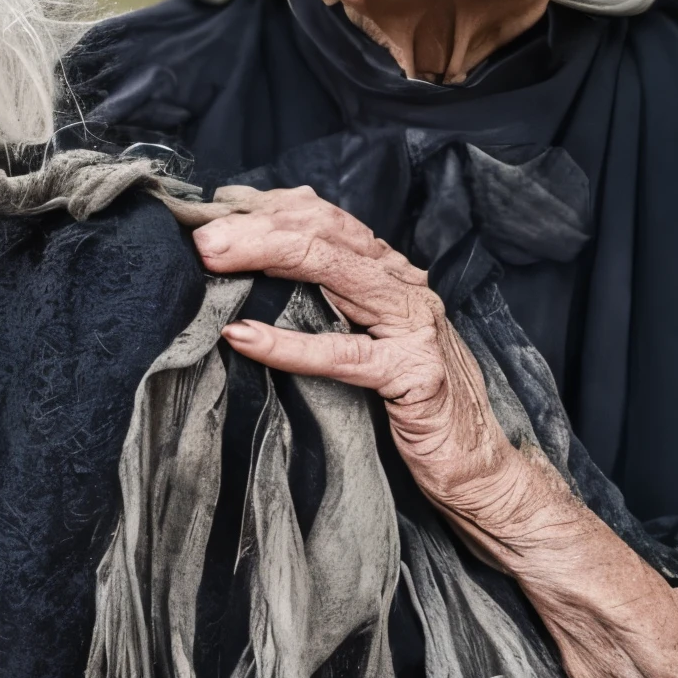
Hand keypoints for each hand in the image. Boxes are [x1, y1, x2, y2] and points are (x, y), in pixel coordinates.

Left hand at [187, 185, 529, 529]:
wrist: (478, 467)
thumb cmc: (407, 405)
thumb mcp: (360, 339)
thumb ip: (320, 303)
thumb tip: (248, 277)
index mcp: (390, 272)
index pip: (324, 217)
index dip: (266, 210)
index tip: (212, 215)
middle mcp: (405, 286)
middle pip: (324, 232)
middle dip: (256, 226)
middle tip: (200, 236)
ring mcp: (414, 325)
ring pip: (334, 270)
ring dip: (264, 257)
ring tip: (211, 261)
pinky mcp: (414, 374)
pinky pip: (343, 353)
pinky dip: (288, 344)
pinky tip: (243, 338)